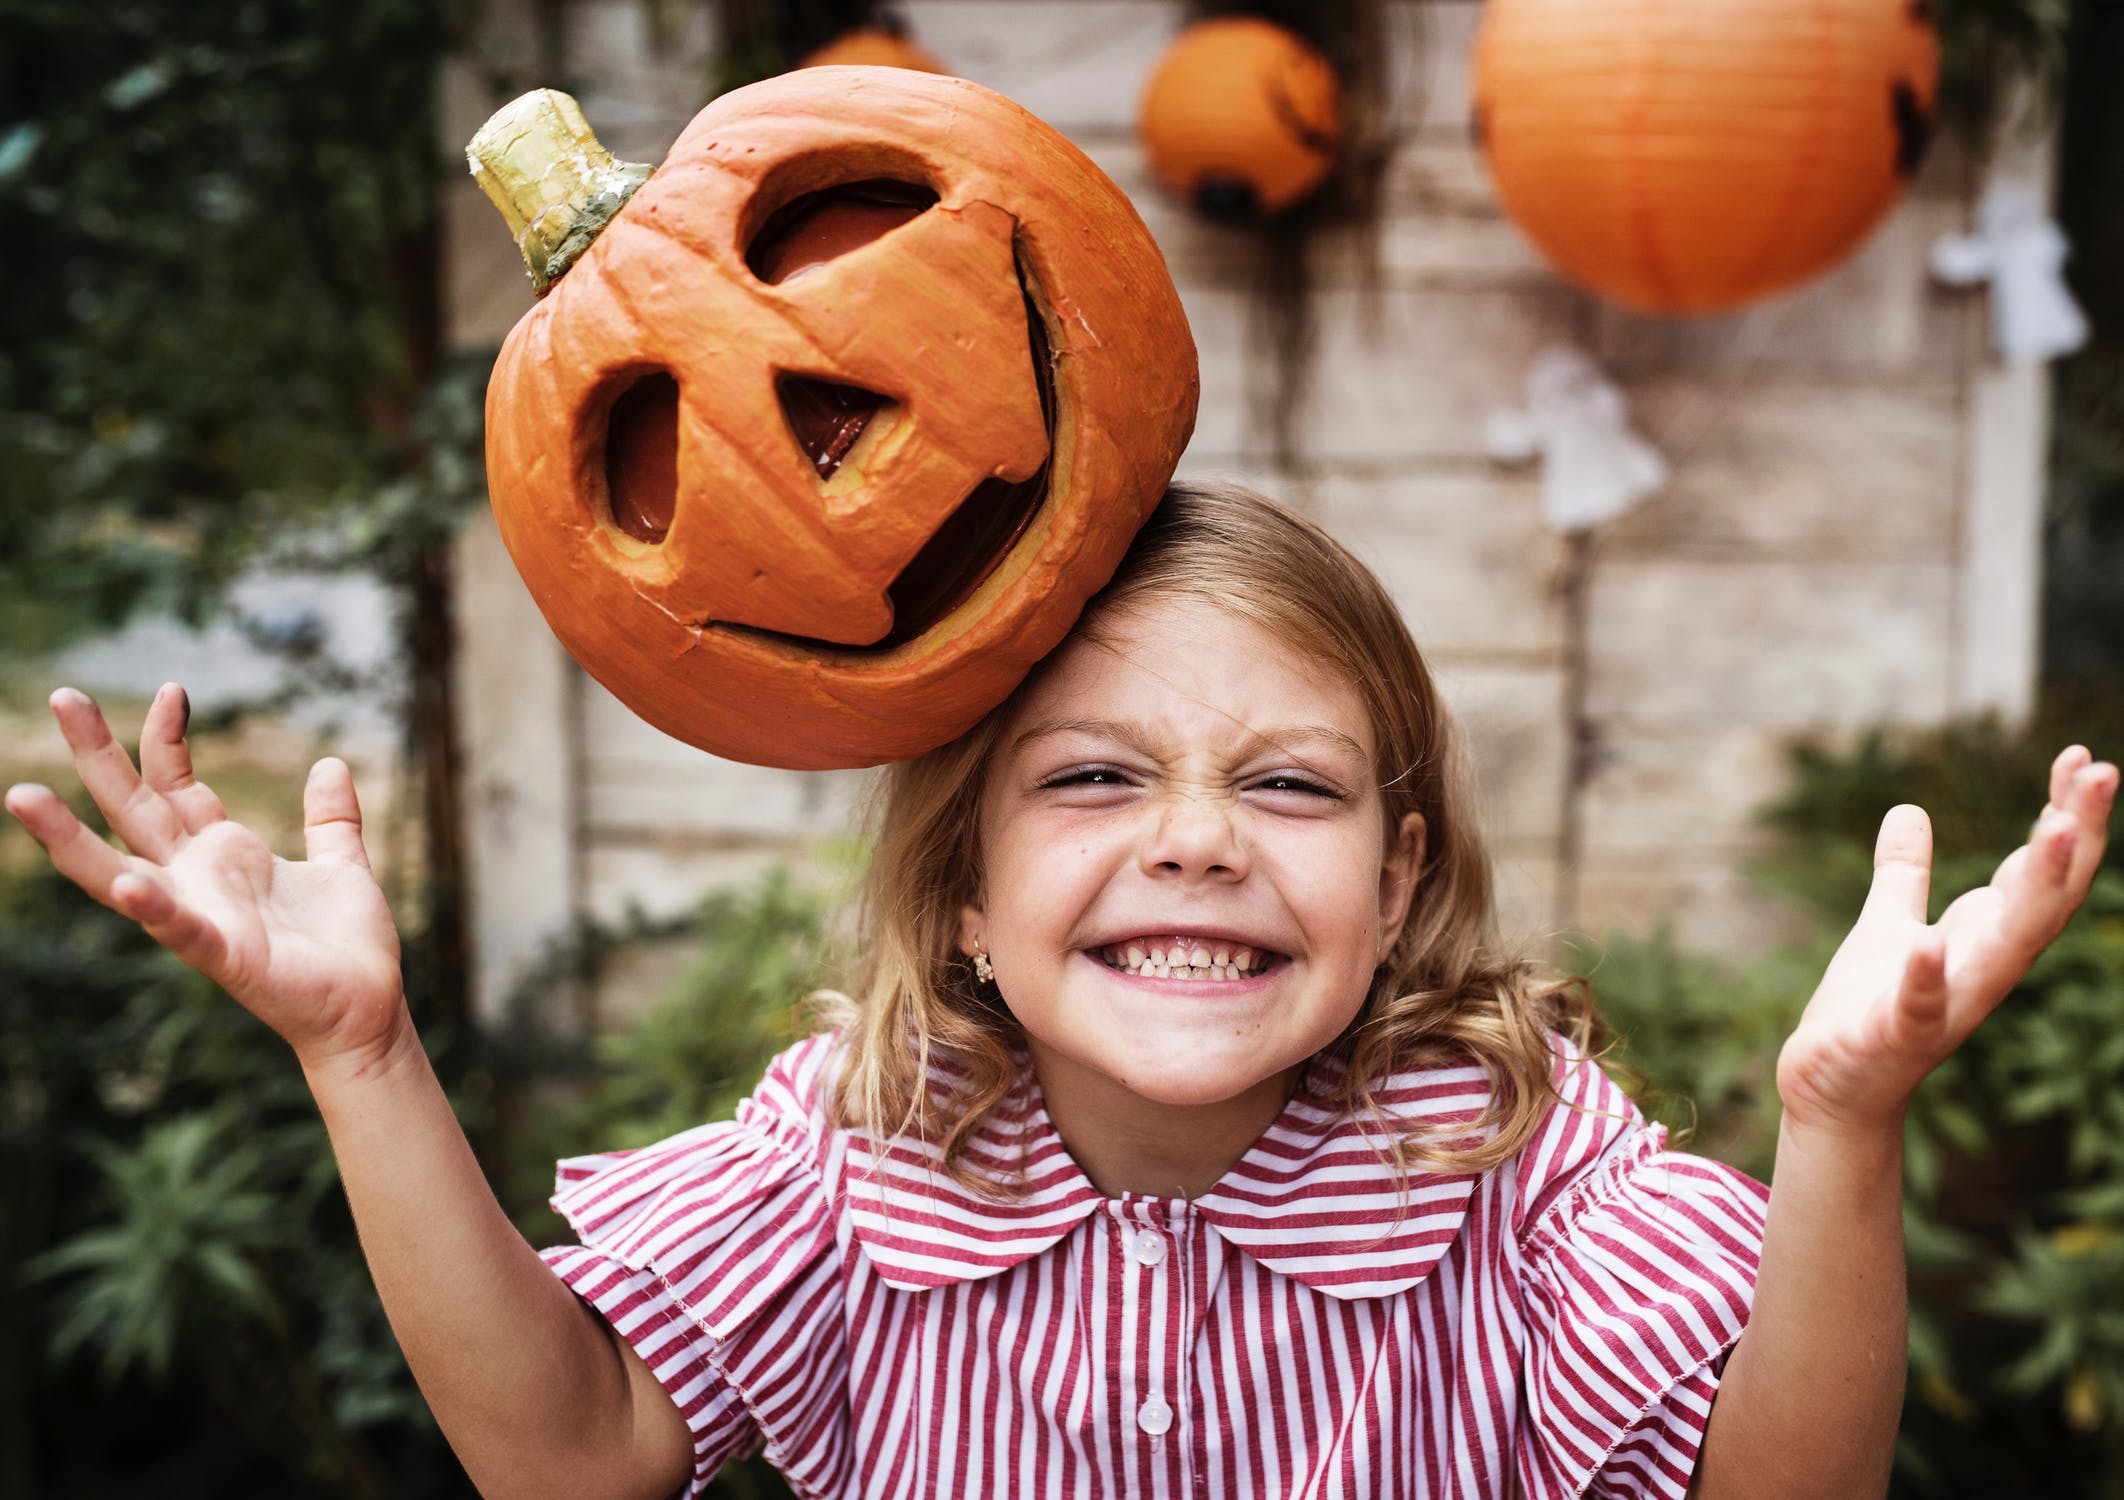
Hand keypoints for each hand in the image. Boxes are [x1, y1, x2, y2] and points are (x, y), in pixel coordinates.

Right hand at [5, 684, 405, 1070]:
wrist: (369, 1008)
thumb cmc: (347, 945)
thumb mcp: (342, 864)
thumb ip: (331, 818)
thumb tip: (330, 762)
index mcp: (223, 853)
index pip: (176, 783)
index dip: (167, 737)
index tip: (173, 688)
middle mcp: (198, 880)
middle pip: (133, 807)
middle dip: (97, 754)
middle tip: (64, 696)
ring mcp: (202, 917)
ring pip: (120, 869)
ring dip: (69, 837)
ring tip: (22, 794)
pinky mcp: (223, 955)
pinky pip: (178, 928)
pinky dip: (153, 906)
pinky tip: (131, 881)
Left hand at [1776, 745, 2117, 1134]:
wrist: (1832, 1089)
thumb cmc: (1867, 1008)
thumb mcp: (1888, 924)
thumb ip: (1903, 873)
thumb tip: (1909, 810)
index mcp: (1984, 938)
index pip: (2041, 871)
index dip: (2068, 816)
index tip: (2082, 758)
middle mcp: (1983, 968)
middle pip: (2046, 898)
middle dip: (2075, 837)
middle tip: (2104, 772)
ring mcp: (1948, 1003)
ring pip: (2007, 947)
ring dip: (2034, 888)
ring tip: (2056, 826)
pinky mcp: (1895, 1035)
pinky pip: (1919, 1006)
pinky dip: (1928, 976)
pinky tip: (1930, 941)